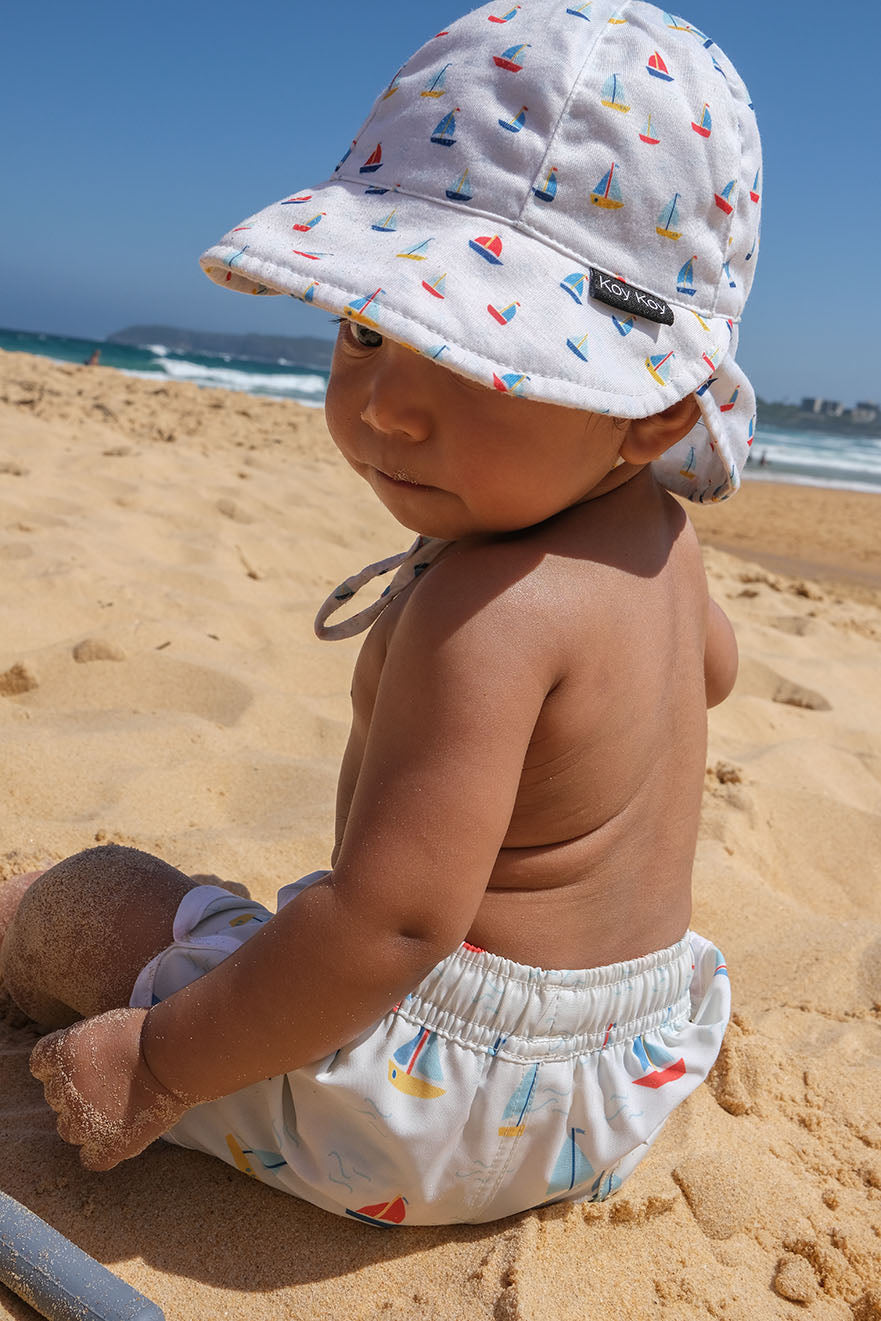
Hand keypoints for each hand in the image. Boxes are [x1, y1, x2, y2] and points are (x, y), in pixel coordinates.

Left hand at [29, 1007, 191, 1170]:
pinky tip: (117, 1138)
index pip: (41, 1063)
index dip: (59, 1065)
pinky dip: (100, 1151)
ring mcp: (84, 1120)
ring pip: (67, 1130)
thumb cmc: (150, 1032)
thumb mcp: (105, 1024)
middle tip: (107, 1084)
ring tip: (114, 1110)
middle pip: (55, 1096)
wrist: (174, 1056)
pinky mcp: (107, 1144)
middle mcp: (65, 1088)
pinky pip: (91, 1159)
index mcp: (64, 1052)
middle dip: (75, 1091)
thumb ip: (84, 1046)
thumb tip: (82, 1059)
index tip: (79, 1064)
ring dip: (84, 1122)